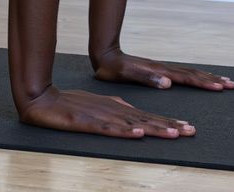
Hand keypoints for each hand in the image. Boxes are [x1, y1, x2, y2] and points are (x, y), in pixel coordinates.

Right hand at [17, 85, 196, 138]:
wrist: (42, 99)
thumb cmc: (71, 104)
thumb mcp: (100, 107)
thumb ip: (118, 111)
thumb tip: (136, 121)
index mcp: (118, 108)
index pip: (148, 117)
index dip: (168, 122)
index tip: (188, 128)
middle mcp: (114, 111)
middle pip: (146, 120)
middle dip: (170, 125)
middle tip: (191, 131)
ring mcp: (101, 116)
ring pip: (132, 124)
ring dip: (154, 129)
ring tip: (174, 133)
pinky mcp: (86, 122)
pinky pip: (108, 128)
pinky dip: (124, 131)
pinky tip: (137, 134)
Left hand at [91, 48, 233, 90]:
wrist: (104, 55)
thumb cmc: (113, 68)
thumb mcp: (127, 74)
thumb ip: (146, 78)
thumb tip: (168, 83)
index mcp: (159, 71)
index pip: (187, 78)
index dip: (204, 83)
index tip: (220, 87)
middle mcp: (164, 69)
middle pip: (193, 74)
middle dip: (213, 80)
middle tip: (232, 84)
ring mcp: (162, 69)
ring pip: (190, 73)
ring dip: (207, 77)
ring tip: (223, 81)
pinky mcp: (158, 71)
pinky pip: (182, 74)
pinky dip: (195, 77)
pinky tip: (199, 80)